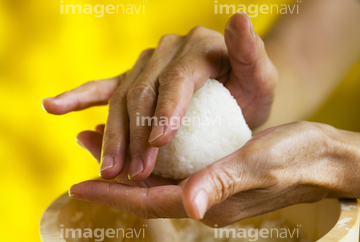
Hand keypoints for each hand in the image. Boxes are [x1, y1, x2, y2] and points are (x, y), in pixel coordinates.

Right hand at [42, 13, 277, 181]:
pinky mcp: (134, 79)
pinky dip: (78, 98)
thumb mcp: (260, 75)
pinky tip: (53, 107)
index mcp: (198, 46)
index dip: (167, 110)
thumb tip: (237, 17)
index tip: (158, 143)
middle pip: (144, 92)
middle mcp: (168, 50)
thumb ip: (250, 51)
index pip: (177, 78)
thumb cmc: (250, 90)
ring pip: (122, 99)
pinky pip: (103, 88)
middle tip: (133, 172)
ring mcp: (147, 64)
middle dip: (137, 135)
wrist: (237, 94)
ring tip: (108, 168)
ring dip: (113, 136)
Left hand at [69, 121, 354, 226]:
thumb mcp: (258, 165)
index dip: (112, 193)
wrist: (317, 157)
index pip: (149, 201)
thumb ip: (223, 183)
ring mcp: (208, 187)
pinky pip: (172, 168)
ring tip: (103, 137)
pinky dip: (151, 154)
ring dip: (128, 160)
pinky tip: (142, 139)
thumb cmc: (293, 159)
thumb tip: (189, 205)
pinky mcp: (214, 173)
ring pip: (155, 177)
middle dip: (112, 172)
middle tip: (84, 142)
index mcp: (209, 200)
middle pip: (145, 189)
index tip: (79, 185)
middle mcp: (203, 198)